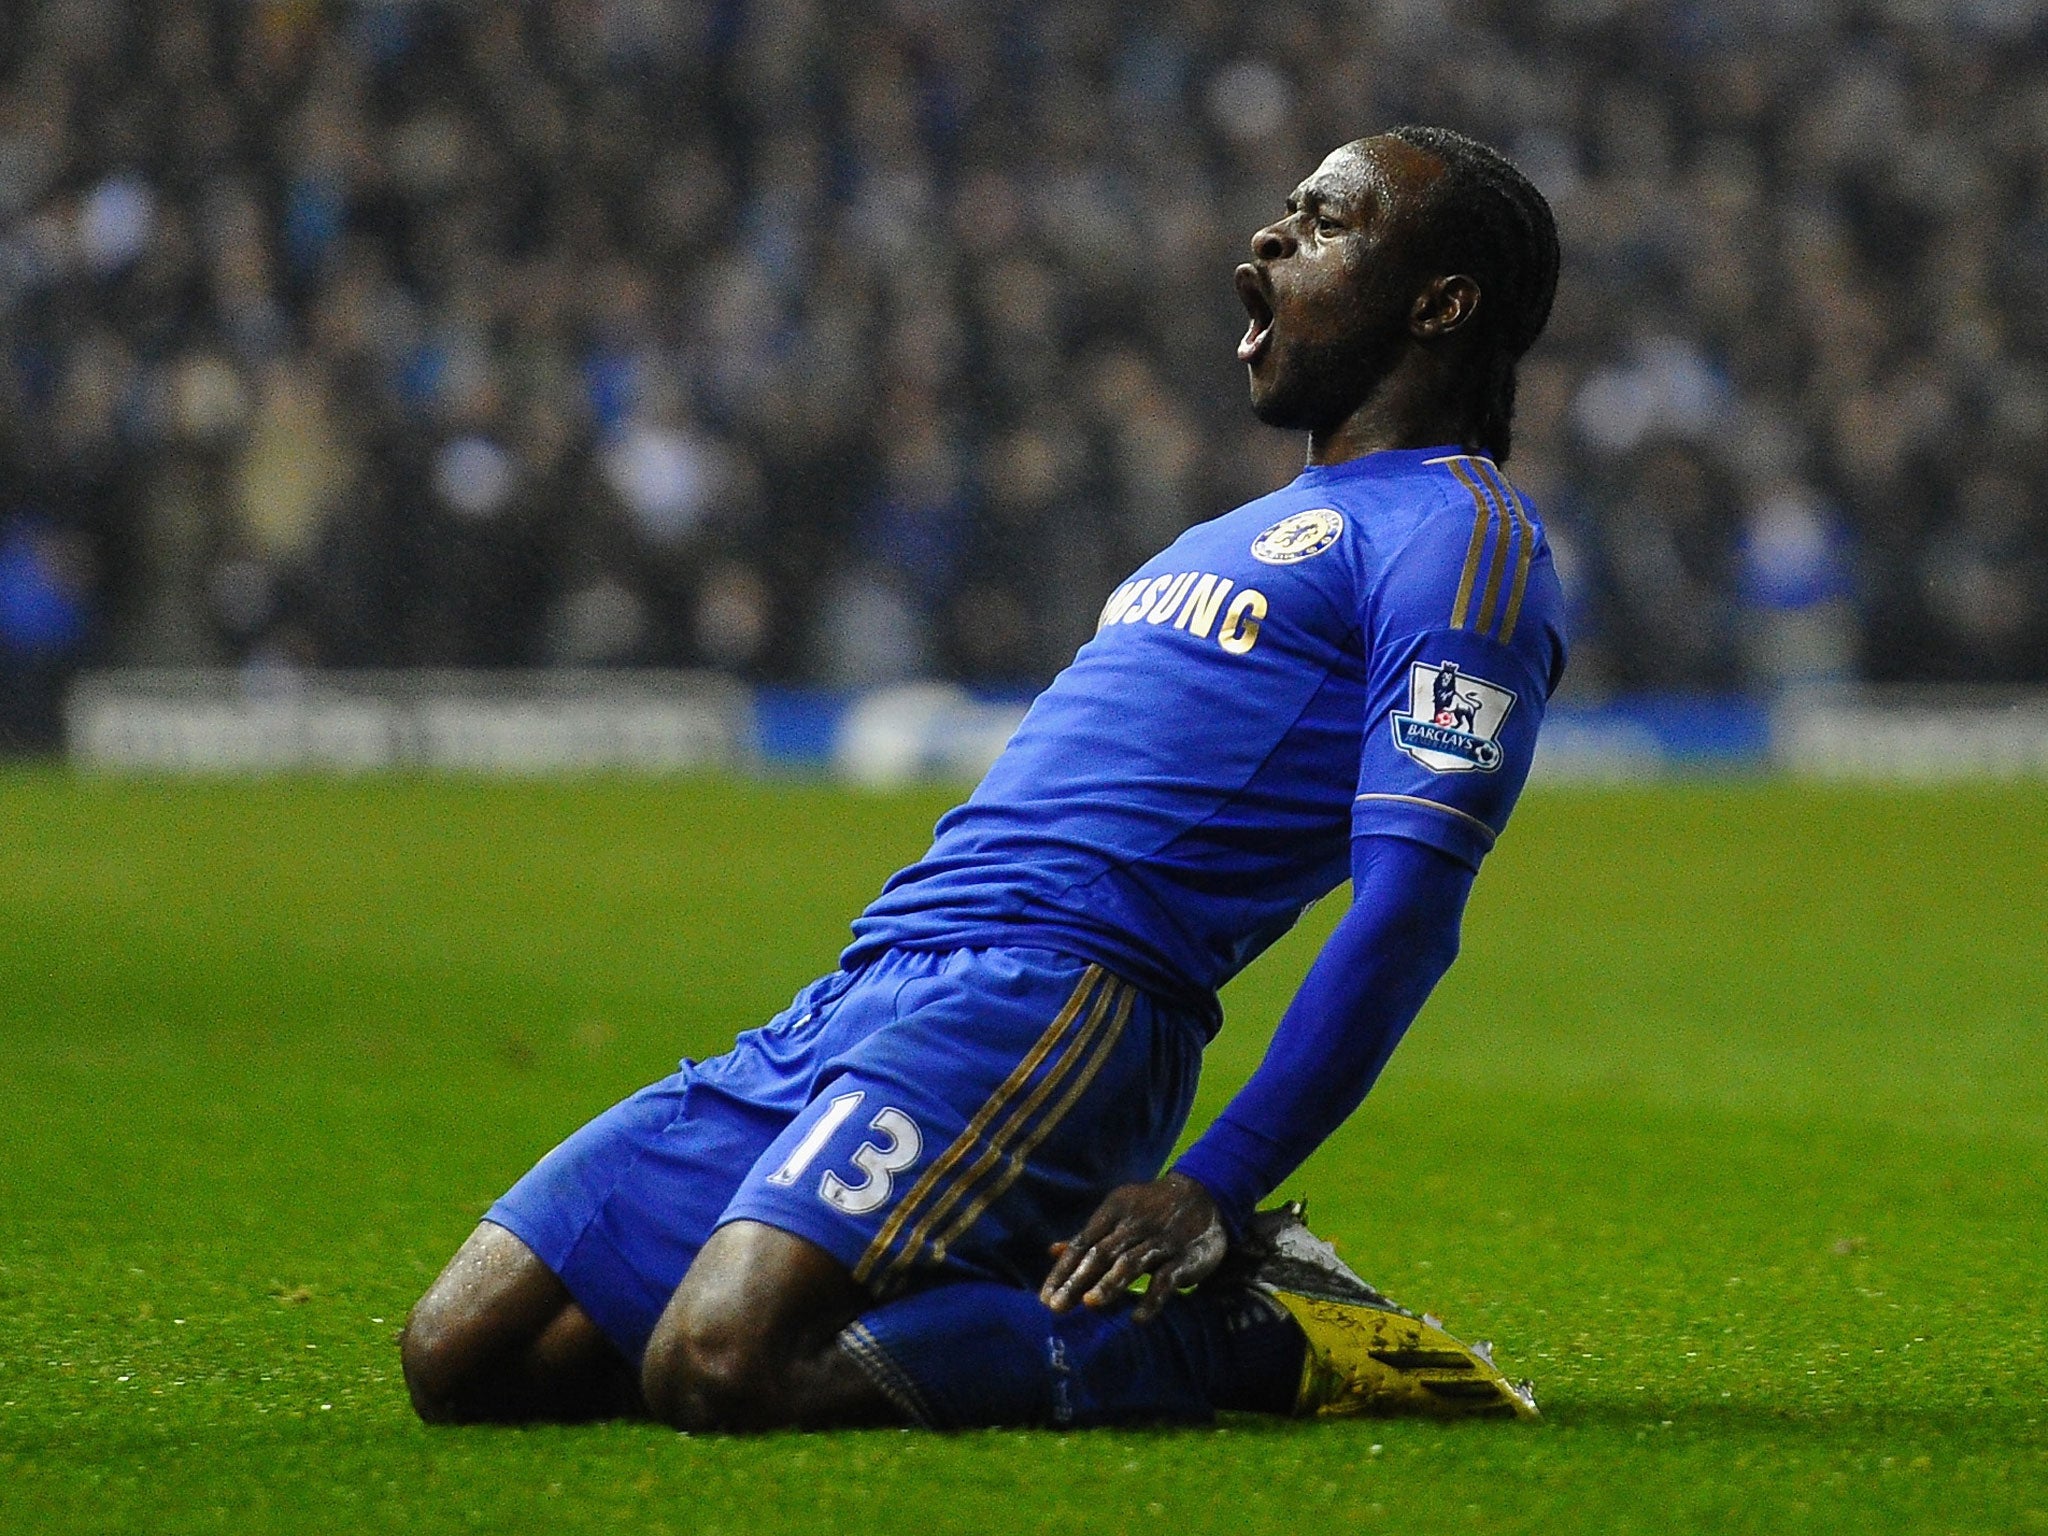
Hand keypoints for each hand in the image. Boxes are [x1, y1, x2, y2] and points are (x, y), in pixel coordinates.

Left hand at [1038, 1172, 1227, 1321]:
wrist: (1206, 1196)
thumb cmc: (1152, 1211)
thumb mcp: (1120, 1214)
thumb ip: (1089, 1236)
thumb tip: (1052, 1250)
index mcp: (1115, 1211)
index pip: (1082, 1243)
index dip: (1063, 1270)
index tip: (1045, 1297)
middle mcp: (1135, 1224)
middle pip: (1101, 1254)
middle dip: (1077, 1281)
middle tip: (1056, 1307)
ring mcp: (1161, 1241)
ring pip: (1131, 1263)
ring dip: (1109, 1284)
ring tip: (1090, 1305)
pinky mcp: (1184, 1258)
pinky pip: (1166, 1279)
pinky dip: (1152, 1299)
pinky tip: (1137, 1319)